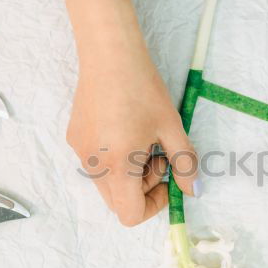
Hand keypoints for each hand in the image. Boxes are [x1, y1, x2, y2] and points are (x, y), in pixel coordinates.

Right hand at [68, 0, 196, 225]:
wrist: (110, 53)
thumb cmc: (144, 89)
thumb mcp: (172, 127)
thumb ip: (185, 164)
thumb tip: (193, 191)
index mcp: (118, 166)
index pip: (130, 214)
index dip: (154, 205)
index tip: (168, 179)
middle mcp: (93, 165)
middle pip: (118, 202)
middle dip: (142, 188)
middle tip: (158, 156)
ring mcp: (79, 152)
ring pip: (107, 183)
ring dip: (129, 173)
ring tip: (142, 138)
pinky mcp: (74, 138)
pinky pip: (96, 163)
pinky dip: (114, 157)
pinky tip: (125, 126)